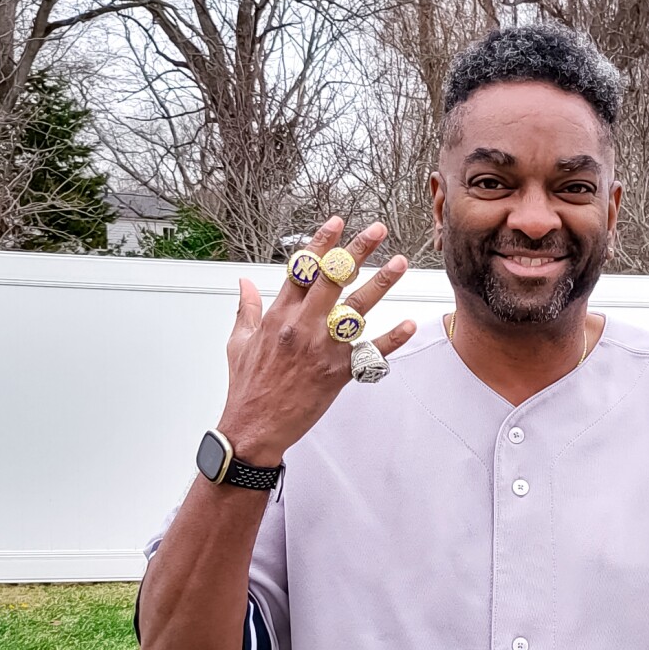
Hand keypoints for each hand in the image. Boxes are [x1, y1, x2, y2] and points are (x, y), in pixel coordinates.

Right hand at [218, 216, 415, 465]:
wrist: (253, 427)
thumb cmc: (247, 386)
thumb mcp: (238, 343)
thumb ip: (246, 309)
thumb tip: (244, 284)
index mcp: (278, 315)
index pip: (302, 269)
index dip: (321, 243)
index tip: (336, 222)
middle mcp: (302, 326)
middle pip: (333, 278)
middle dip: (356, 250)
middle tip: (376, 229)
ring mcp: (322, 348)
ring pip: (356, 308)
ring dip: (380, 282)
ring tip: (399, 261)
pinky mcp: (338, 372)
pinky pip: (371, 353)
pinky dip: (392, 339)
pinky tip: (410, 324)